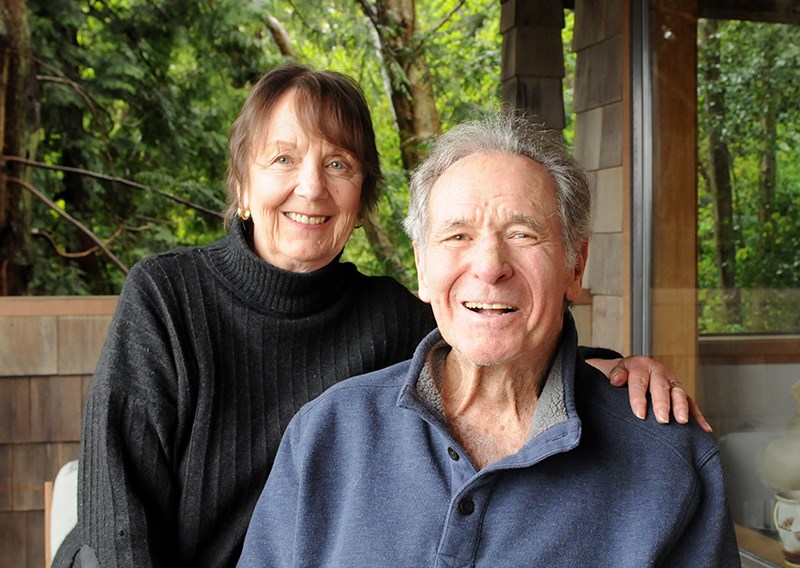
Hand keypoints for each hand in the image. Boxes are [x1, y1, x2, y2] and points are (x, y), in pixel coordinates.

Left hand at [587, 356, 712, 432]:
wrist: (633, 368)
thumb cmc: (623, 373)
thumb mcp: (615, 369)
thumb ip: (615, 374)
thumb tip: (616, 380)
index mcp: (641, 365)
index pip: (639, 381)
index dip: (638, 398)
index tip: (639, 414)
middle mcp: (659, 372)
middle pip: (661, 387)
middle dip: (662, 404)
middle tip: (662, 419)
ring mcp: (671, 382)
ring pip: (679, 394)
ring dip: (682, 408)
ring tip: (682, 421)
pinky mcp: (680, 392)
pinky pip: (691, 403)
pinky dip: (698, 416)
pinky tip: (704, 428)